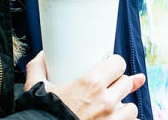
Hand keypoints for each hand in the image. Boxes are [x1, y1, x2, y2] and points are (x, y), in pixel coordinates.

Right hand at [25, 51, 145, 119]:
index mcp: (91, 84)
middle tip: (108, 88)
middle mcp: (105, 101)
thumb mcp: (35, 88)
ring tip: (113, 108)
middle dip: (119, 84)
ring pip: (132, 107)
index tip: (110, 68)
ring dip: (124, 106)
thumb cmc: (41, 114)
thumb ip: (38, 67)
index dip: (115, 65)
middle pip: (126, 83)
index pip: (118, 64)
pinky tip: (118, 119)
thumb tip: (43, 55)